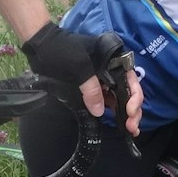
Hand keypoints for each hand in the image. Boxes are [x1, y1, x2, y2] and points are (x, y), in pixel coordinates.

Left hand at [21, 23, 143, 134]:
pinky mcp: (92, 87)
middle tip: (132, 127)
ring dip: (126, 113)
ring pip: (120, 97)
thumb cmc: (62, 51)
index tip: (130, 110)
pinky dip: (113, 111)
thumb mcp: (79, 67)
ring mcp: (102, 78)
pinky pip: (106, 99)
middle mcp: (111, 68)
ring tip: (130, 129)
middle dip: (133, 109)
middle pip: (129, 90)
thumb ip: (90, 89)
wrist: (42, 47)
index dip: (135, 96)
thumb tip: (100, 112)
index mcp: (114, 58)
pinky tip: (119, 122)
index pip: (131, 78)